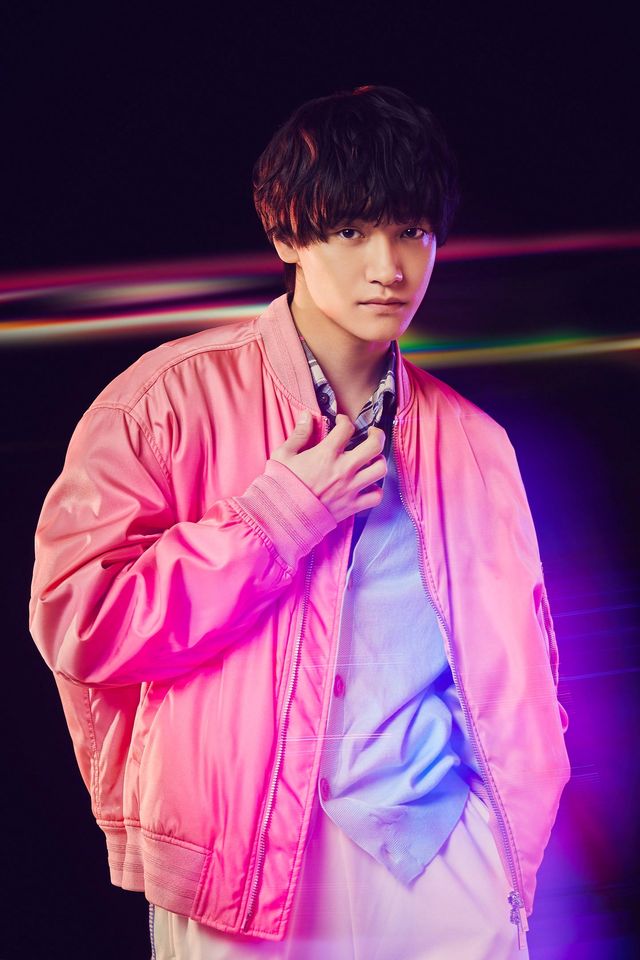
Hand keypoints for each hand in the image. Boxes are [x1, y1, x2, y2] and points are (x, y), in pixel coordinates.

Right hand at [271, 412, 386, 523]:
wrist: (281, 518)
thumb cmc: (280, 486)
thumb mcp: (283, 455)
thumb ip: (299, 434)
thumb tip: (307, 415)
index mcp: (326, 454)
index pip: (347, 428)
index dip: (345, 420)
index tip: (341, 422)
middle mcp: (343, 469)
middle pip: (375, 445)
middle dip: (377, 435)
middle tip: (371, 434)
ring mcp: (350, 488)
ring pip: (380, 469)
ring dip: (378, 461)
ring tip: (371, 459)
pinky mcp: (352, 506)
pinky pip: (376, 497)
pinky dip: (376, 490)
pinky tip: (368, 485)